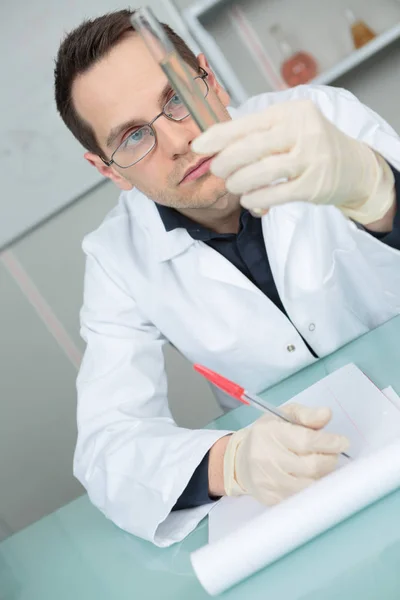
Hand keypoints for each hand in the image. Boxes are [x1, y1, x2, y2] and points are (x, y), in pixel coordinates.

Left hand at [192, 99, 393, 223]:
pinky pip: (276, 194)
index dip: (218, 137)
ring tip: (233, 186)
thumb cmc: (310, 146)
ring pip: (262, 172)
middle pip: (250, 147)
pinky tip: (250, 201)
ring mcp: (311, 158)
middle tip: (217, 171)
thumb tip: (214, 146)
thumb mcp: (288, 128)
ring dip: (239, 183)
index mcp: (290, 112)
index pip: (246, 124)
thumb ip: (257, 134)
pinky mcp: (314, 185)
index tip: (198, 146)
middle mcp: (302, 130)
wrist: (353, 167)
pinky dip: (257, 199)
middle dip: (225, 162)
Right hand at [223, 403, 348, 505]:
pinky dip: (312, 488)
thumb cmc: (267, 435)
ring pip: (309, 485)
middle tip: (333, 453)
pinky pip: (301, 498)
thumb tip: (327, 414)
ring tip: (322, 465)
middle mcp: (266, 458)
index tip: (342, 442)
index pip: (306, 441)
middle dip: (330, 459)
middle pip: (311, 466)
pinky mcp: (271, 499)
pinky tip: (311, 478)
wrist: (240, 461)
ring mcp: (268, 482)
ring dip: (323, 475)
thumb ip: (306, 414)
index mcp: (270, 433)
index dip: (329, 442)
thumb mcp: (283, 415)